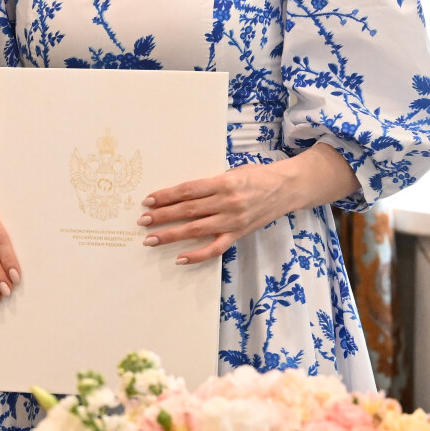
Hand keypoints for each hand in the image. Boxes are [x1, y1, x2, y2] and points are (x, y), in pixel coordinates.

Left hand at [139, 165, 294, 264]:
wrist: (287, 188)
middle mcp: (227, 202)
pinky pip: (215, 248)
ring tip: (151, 239)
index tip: (148, 200)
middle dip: (162, 216)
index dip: (166, 196)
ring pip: (196, 230)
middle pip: (188, 211)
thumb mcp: (233, 172)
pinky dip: (197, 255)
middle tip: (142, 221)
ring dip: (171, 235)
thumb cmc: (257, 176)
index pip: (188, 190)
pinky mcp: (239, 234)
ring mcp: (233, 221)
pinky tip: (180, 258)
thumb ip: (210, 184)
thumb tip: (181, 194)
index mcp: (224, 182)